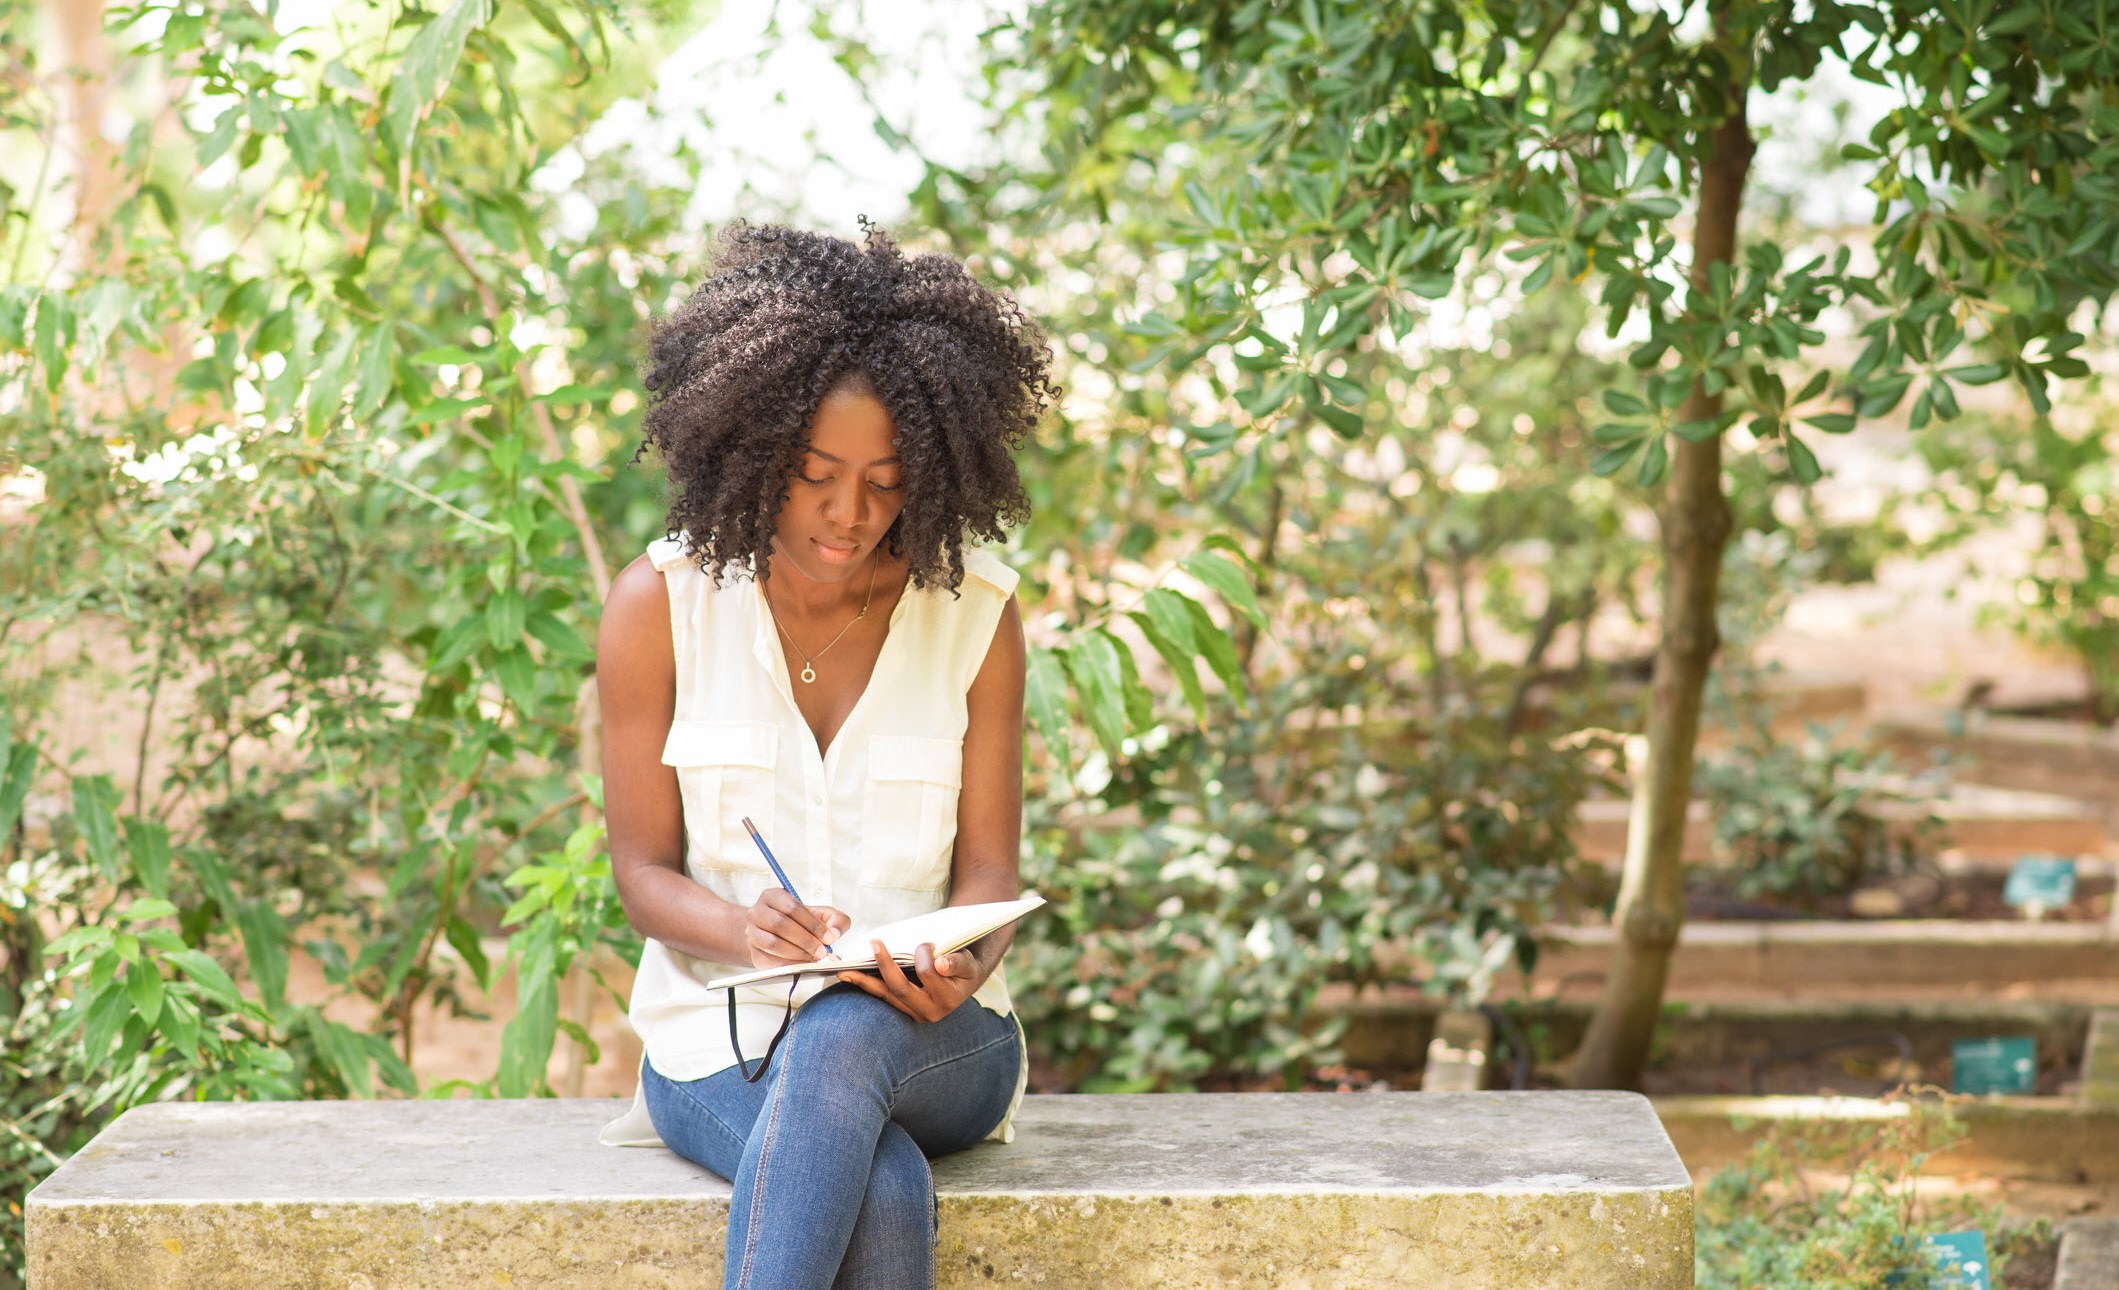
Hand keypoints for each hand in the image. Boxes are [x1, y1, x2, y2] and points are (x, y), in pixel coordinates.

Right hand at [744, 889, 850, 968]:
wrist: (776, 935)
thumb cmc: (800, 922)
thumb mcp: (820, 914)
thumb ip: (835, 920)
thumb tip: (834, 933)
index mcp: (773, 896)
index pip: (792, 907)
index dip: (812, 923)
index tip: (828, 937)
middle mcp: (757, 912)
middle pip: (780, 924)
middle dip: (805, 940)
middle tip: (822, 951)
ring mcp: (752, 933)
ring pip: (773, 944)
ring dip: (797, 953)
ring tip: (813, 958)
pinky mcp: (754, 953)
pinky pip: (770, 960)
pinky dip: (788, 964)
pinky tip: (802, 964)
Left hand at [837, 939, 983, 1022]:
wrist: (964, 981)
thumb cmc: (965, 967)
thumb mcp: (968, 963)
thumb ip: (958, 963)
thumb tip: (941, 965)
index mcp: (948, 999)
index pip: (928, 972)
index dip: (924, 953)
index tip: (926, 941)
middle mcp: (930, 1012)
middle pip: (900, 988)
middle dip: (885, 965)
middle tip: (874, 943)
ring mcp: (915, 1014)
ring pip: (886, 996)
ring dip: (864, 981)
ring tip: (844, 971)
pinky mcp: (904, 1011)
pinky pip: (882, 997)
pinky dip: (867, 985)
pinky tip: (851, 976)